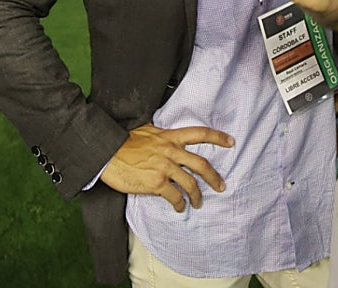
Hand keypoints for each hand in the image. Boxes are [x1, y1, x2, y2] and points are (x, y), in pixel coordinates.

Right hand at [99, 123, 233, 211]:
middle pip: (201, 164)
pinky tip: (179, 207)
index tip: (231, 141)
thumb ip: (160, 133)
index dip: (217, 137)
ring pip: (190, 183)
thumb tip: (165, 132)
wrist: (107, 153)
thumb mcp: (145, 129)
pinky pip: (174, 196)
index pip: (199, 134)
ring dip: (197, 196)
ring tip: (198, 203)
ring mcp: (164, 168)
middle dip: (214, 177)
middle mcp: (170, 152)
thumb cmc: (123, 141)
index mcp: (169, 137)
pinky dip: (179, 204)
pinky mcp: (155, 183)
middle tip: (221, 186)